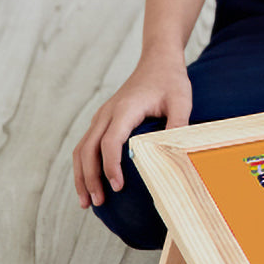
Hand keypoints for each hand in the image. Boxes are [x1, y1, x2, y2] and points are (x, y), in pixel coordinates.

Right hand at [72, 54, 192, 209]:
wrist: (157, 60)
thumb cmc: (171, 81)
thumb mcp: (181, 101)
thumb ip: (178, 125)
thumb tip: (177, 153)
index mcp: (125, 108)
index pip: (110, 141)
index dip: (110, 165)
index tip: (116, 186)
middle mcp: (107, 113)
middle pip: (88, 149)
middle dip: (90, 178)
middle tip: (98, 203)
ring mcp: (102, 116)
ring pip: (81, 149)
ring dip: (81, 175)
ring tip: (87, 202)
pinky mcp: (103, 120)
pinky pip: (86, 145)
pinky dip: (84, 165)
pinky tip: (91, 184)